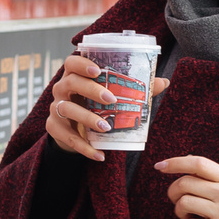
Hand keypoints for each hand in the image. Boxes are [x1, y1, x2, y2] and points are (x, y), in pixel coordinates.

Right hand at [45, 55, 170, 161]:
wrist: (75, 131)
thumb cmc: (96, 106)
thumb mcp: (113, 97)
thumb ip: (136, 89)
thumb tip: (163, 82)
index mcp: (75, 76)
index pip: (71, 63)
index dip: (82, 64)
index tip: (98, 70)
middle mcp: (62, 89)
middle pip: (70, 83)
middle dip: (90, 90)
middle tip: (111, 99)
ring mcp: (56, 108)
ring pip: (66, 109)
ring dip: (86, 118)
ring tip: (106, 127)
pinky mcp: (54, 128)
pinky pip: (68, 137)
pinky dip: (84, 147)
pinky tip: (100, 155)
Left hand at [155, 155, 218, 218]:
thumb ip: (215, 176)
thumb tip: (188, 160)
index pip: (198, 163)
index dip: (175, 162)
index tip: (160, 166)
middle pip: (185, 183)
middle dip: (173, 192)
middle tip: (176, 199)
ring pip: (184, 203)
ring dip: (179, 211)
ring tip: (187, 215)